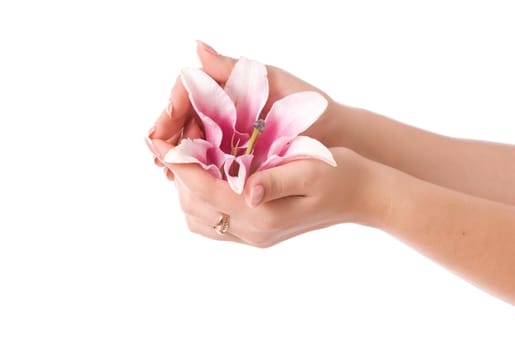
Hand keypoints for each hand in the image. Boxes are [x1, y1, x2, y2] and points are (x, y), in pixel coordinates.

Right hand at [146, 41, 345, 179]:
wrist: (335, 133)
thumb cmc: (308, 103)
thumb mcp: (274, 82)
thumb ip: (233, 69)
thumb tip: (197, 47)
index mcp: (229, 84)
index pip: (187, 91)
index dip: (170, 111)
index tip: (160, 132)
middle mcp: (225, 105)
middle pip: (184, 118)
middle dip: (169, 137)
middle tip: (159, 159)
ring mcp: (230, 129)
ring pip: (193, 140)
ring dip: (179, 155)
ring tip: (170, 173)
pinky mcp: (238, 152)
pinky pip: (211, 159)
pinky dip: (198, 168)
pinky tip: (189, 180)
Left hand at [161, 147, 383, 247]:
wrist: (361, 196)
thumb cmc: (341, 175)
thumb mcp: (312, 170)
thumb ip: (278, 180)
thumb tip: (248, 190)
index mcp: (266, 215)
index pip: (208, 192)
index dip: (180, 166)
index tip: (158, 143)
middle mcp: (255, 232)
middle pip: (197, 208)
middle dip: (178, 177)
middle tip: (169, 145)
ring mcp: (256, 236)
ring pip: (201, 220)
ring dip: (186, 190)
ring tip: (184, 160)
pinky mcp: (258, 233)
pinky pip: (215, 225)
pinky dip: (200, 202)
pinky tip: (205, 180)